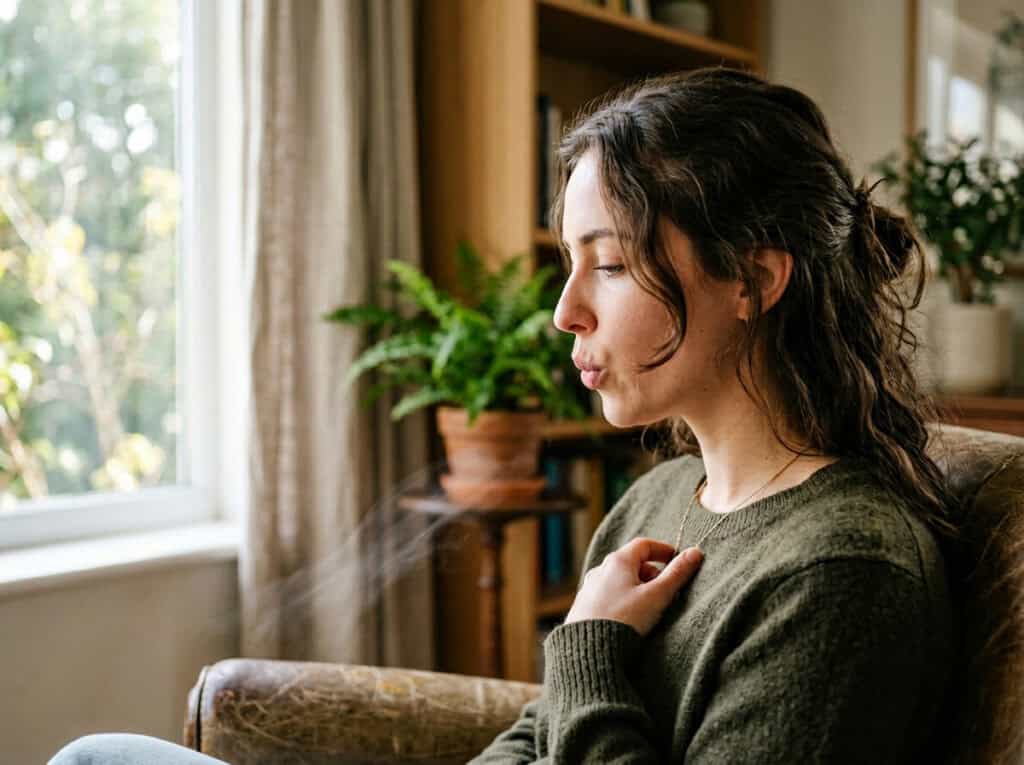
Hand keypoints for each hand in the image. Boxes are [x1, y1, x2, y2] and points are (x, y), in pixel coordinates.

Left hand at [565, 538, 703, 636]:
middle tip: (666, 589)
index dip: (663, 550)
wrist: (590, 649)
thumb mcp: (657, 596)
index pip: (643, 545)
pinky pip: (608, 594)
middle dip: (651, 572)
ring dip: (637, 586)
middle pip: (630, 562)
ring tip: (649, 605)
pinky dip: (623, 598)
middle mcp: (600, 570)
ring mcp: (590, 588)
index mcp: (617, 562)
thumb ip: (677, 574)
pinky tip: (629, 616)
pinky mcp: (584, 606)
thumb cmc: (625, 619)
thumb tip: (695, 552)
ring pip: (619, 579)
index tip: (676, 559)